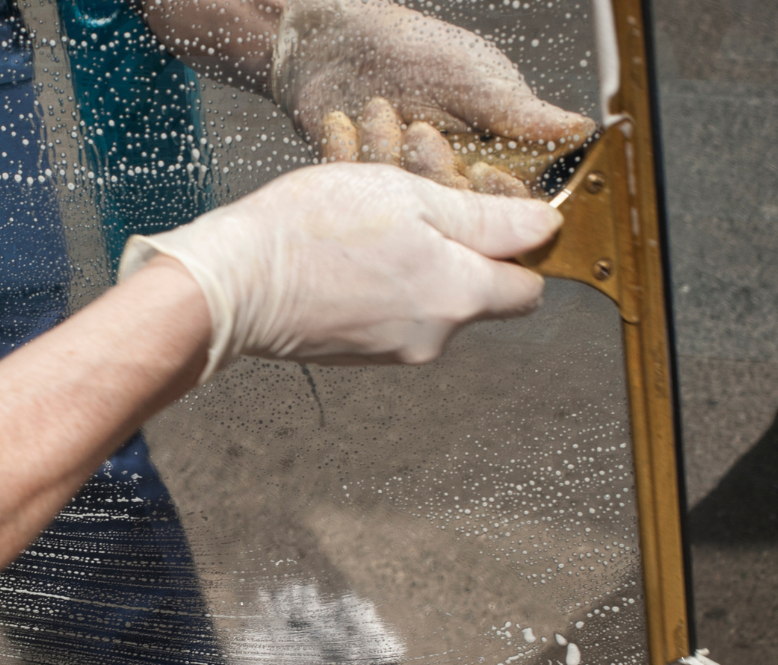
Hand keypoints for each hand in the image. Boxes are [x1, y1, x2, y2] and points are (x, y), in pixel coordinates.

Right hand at [118, 163, 558, 381]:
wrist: (232, 282)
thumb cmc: (312, 233)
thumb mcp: (410, 199)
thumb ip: (485, 219)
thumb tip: (544, 229)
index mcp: (459, 297)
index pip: (529, 287)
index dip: (518, 246)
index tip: (492, 210)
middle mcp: (435, 336)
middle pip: (474, 290)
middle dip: (456, 245)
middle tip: (416, 199)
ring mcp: (392, 350)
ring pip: (427, 296)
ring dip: (412, 256)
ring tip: (368, 218)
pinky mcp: (355, 352)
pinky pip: (388, 309)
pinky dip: (378, 278)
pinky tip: (343, 249)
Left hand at [270, 0, 595, 192]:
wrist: (342, 42)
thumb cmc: (417, 50)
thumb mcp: (478, 77)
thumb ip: (521, 112)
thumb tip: (579, 131)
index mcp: (493, 158)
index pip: (511, 200)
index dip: (503, 195)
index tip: (489, 172)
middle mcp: (450, 178)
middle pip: (457, 208)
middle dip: (437, 171)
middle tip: (423, 133)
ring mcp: (404, 186)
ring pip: (407, 202)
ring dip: (393, 155)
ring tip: (385, 110)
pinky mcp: (361, 187)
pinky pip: (359, 189)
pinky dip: (350, 153)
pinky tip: (346, 120)